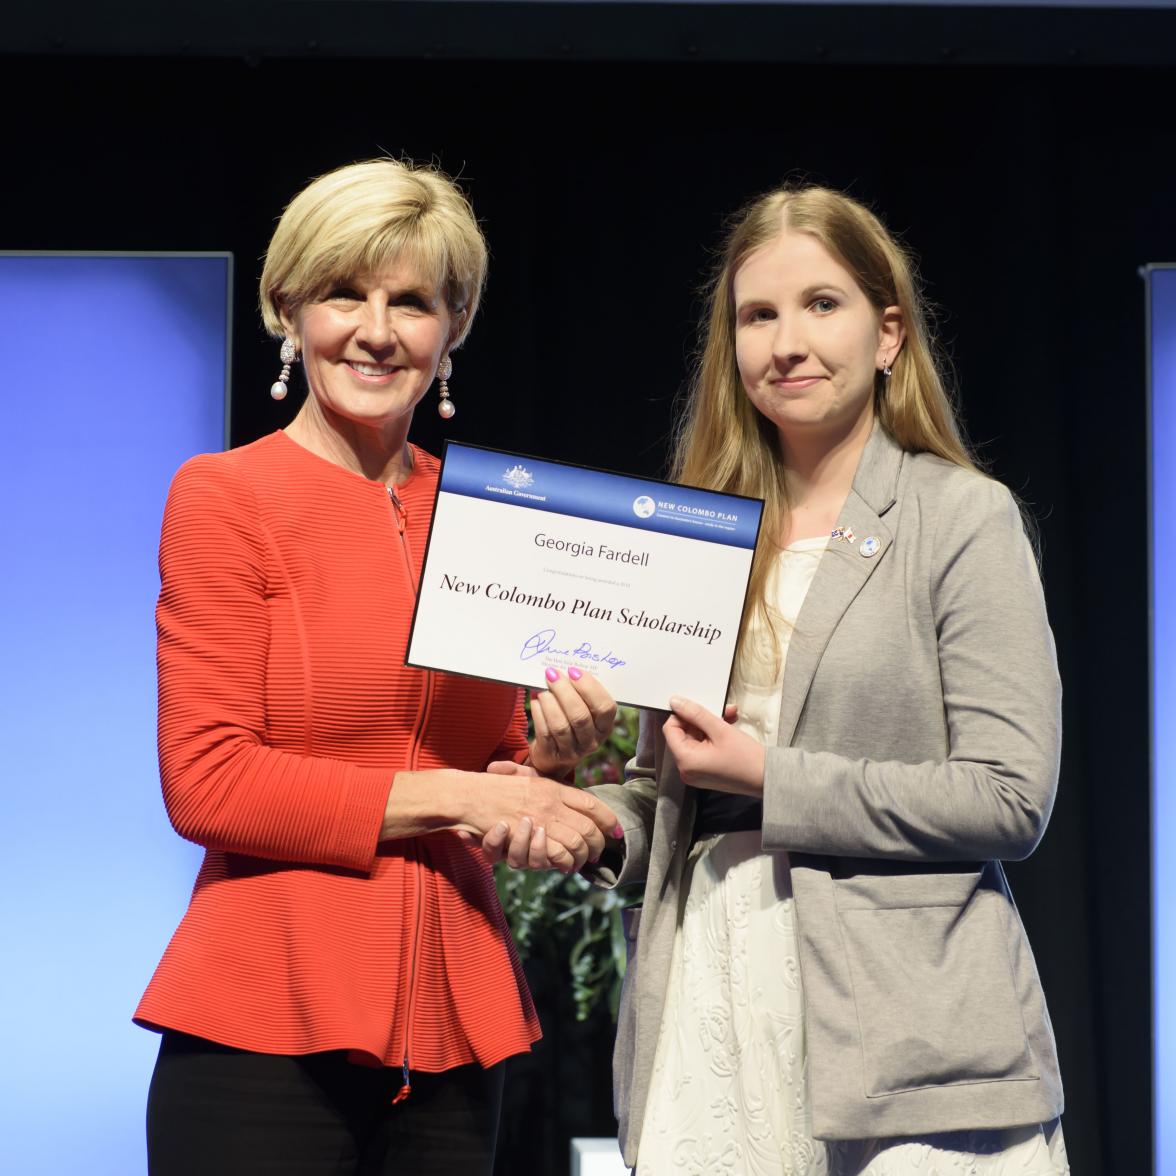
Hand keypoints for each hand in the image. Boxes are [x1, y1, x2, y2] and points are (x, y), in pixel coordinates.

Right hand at [462, 760, 619, 872]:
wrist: (469, 795)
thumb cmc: (495, 787)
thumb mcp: (524, 777)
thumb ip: (544, 782)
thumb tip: (570, 791)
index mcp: (553, 787)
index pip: (592, 803)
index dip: (610, 820)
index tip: (618, 832)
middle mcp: (552, 802)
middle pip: (590, 828)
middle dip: (598, 845)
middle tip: (596, 854)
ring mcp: (542, 820)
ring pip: (577, 844)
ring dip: (581, 858)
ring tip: (580, 862)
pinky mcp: (530, 838)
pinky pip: (558, 856)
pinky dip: (564, 863)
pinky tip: (564, 864)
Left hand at [528, 667, 616, 776]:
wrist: (554, 755)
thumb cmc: (571, 723)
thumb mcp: (585, 711)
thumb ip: (581, 693)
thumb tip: (563, 670)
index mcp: (605, 726)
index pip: (605, 707)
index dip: (590, 687)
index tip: (574, 671)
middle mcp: (592, 741)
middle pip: (580, 716)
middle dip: (564, 691)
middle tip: (552, 674)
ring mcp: (572, 751)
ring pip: (560, 725)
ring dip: (549, 702)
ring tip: (542, 689)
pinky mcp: (552, 754)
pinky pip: (545, 732)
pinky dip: (539, 713)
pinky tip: (536, 701)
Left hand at [662, 696, 763, 795]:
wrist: (767, 778)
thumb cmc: (746, 758)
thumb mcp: (720, 729)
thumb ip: (696, 714)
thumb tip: (676, 702)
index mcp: (686, 761)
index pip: (670, 729)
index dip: (682, 715)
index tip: (697, 707)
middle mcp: (686, 770)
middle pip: (683, 734)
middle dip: (701, 719)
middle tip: (721, 710)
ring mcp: (695, 773)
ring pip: (695, 739)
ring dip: (710, 725)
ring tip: (729, 716)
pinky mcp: (705, 772)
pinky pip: (702, 748)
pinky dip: (713, 736)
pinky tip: (729, 726)